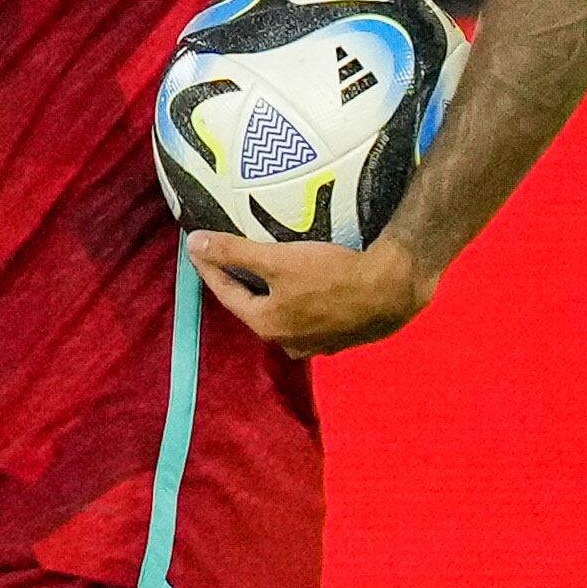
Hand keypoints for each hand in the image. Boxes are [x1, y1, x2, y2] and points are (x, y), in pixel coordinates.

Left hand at [185, 230, 437, 358]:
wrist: (393, 289)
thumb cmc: (332, 274)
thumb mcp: (277, 260)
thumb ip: (234, 252)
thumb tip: (194, 243)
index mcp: (267, 325)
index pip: (227, 293)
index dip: (210, 267)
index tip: (197, 247)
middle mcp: (288, 343)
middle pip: (254, 306)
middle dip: (241, 282)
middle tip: (230, 257)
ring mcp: (316, 344)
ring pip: (283, 313)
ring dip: (272, 293)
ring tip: (268, 270)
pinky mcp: (341, 337)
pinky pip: (309, 315)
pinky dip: (299, 298)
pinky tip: (307, 284)